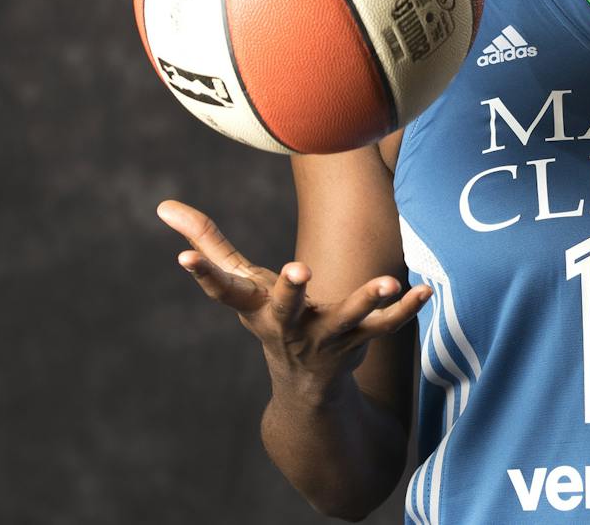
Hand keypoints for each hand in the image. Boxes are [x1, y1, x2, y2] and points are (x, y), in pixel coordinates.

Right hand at [156, 199, 431, 393]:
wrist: (305, 385)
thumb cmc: (268, 316)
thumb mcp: (239, 283)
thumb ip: (207, 243)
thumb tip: (163, 205)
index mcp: (255, 309)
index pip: (225, 291)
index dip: (203, 275)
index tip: (182, 259)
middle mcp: (288, 326)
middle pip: (287, 308)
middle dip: (292, 290)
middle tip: (298, 268)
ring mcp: (325, 337)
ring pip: (347, 319)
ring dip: (366, 300)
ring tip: (387, 281)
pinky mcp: (359, 342)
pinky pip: (385, 326)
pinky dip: (406, 309)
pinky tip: (426, 290)